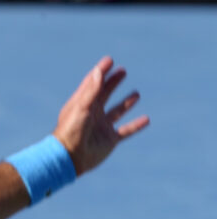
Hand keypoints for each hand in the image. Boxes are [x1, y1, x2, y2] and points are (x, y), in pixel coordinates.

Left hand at [52, 56, 148, 175]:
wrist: (70, 157)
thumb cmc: (71, 130)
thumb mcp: (81, 107)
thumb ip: (91, 90)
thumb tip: (98, 71)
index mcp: (82, 104)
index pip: (92, 83)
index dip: (100, 72)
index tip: (110, 60)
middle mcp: (92, 113)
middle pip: (104, 94)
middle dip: (113, 82)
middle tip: (123, 70)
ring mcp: (101, 126)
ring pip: (117, 111)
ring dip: (126, 103)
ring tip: (136, 93)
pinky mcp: (110, 139)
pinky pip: (126, 130)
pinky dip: (136, 125)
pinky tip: (147, 119)